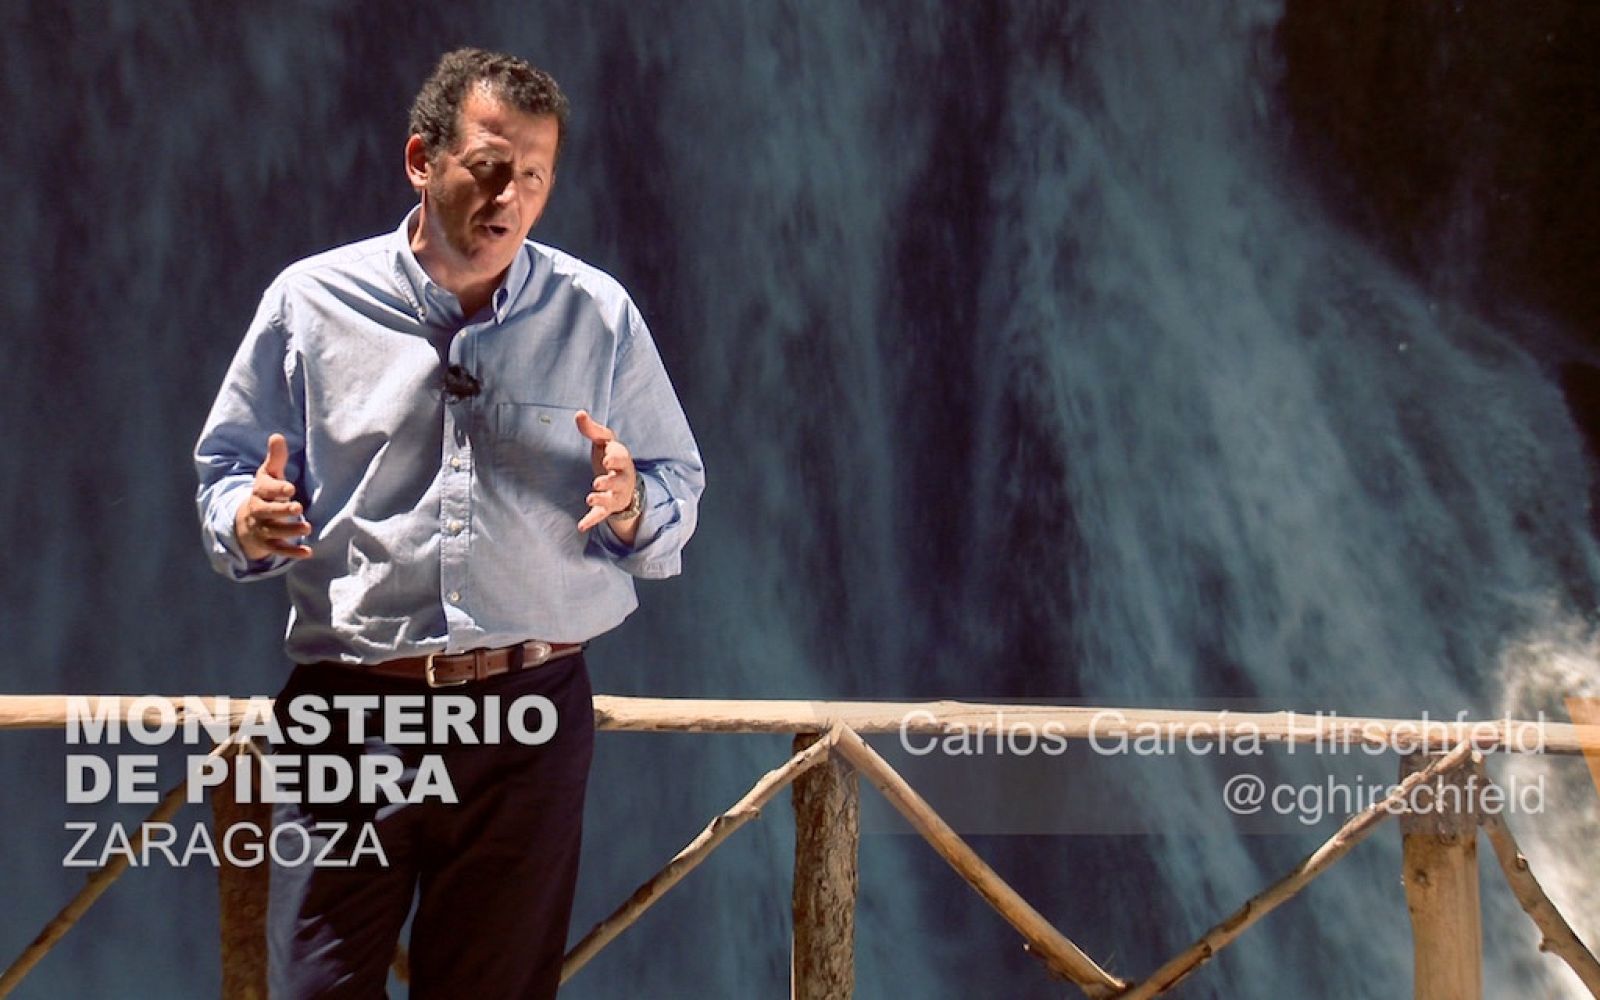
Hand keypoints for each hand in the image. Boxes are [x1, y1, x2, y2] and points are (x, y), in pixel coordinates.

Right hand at [233, 433, 313, 560]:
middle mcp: (258, 511)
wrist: (246, 521)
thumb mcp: (268, 475)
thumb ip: (275, 458)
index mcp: (259, 492)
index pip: (265, 490)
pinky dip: (292, 553)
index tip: (290, 488)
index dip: (277, 489)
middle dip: (282, 511)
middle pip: (267, 512)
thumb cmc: (265, 493)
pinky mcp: (268, 544)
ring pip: (274, 532)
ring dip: (290, 531)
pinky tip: (308, 553)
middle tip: (298, 508)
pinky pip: (279, 550)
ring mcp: (262, 529)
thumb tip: (277, 436)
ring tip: (308, 528)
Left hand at [574, 410, 638, 537]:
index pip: (621, 457)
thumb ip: (592, 429)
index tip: (606, 459)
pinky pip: (601, 515)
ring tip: (589, 498)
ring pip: (611, 498)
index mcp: (621, 459)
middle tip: (598, 482)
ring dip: (601, 498)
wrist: (625, 485)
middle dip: (610, 481)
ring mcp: (616, 494)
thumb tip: (578, 413)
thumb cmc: (611, 458)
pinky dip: (591, 520)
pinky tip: (580, 526)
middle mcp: (622, 477)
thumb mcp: (604, 442)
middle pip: (619, 480)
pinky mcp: (609, 507)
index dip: (615, 458)